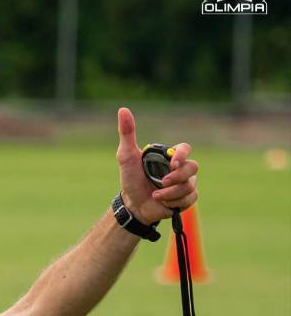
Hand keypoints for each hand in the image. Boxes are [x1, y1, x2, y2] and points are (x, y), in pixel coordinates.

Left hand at [116, 107, 198, 223]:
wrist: (133, 205)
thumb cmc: (130, 179)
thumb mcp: (126, 156)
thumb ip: (127, 133)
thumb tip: (122, 110)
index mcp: (169, 157)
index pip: (185, 149)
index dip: (183, 154)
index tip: (173, 162)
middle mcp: (180, 169)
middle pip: (192, 167)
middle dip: (177, 177)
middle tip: (161, 183)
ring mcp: (185, 183)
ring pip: (190, 186)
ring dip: (171, 193)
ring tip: (155, 195)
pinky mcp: (186, 198)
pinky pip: (191, 198)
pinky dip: (174, 202)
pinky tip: (163, 203)